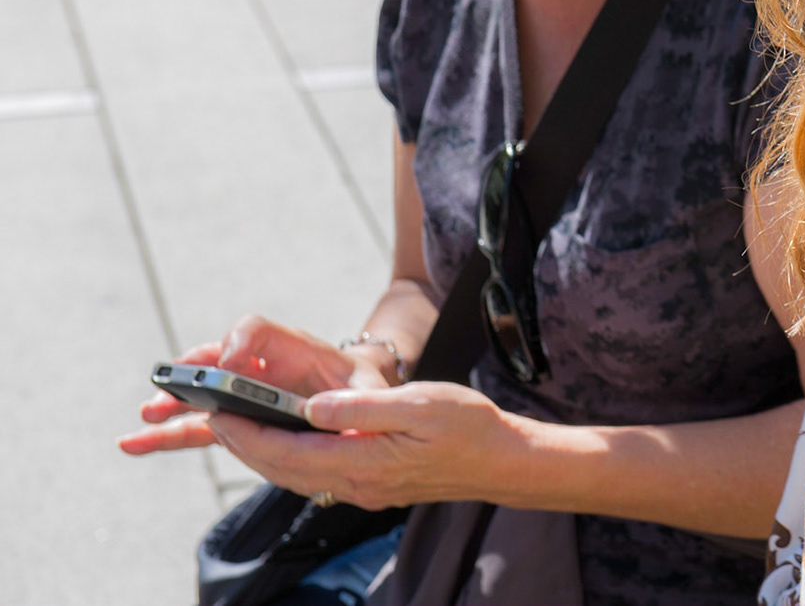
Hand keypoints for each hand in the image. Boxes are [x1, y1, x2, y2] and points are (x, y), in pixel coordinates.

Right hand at [119, 316, 390, 455]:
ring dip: (170, 407)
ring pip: (199, 397)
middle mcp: (259, 366)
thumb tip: (319, 414)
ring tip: (144, 419)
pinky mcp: (234, 419)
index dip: (240, 343)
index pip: (256, 331)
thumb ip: (354, 397)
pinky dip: (166, 436)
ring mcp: (242, 393)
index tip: (229, 365)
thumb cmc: (366, 391)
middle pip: (214, 361)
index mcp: (292, 348)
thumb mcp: (370, 389)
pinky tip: (132, 444)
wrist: (360, 402)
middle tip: (167, 395)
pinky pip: (196, 426)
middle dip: (189, 378)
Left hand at [206, 383, 521, 510]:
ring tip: (237, 427)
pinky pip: (315, 475)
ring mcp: (363, 489)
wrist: (503, 461)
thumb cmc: (469, 426)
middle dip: (243, 445)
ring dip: (262, 454)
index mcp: (363, 462)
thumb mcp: (421, 404)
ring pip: (296, 475)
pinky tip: (285, 441)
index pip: (288, 452)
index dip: (247, 435)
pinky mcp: (372, 485)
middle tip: (213, 416)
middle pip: (282, 469)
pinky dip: (289, 458)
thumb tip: (311, 407)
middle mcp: (356, 483)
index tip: (218, 413)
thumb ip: (363, 408)